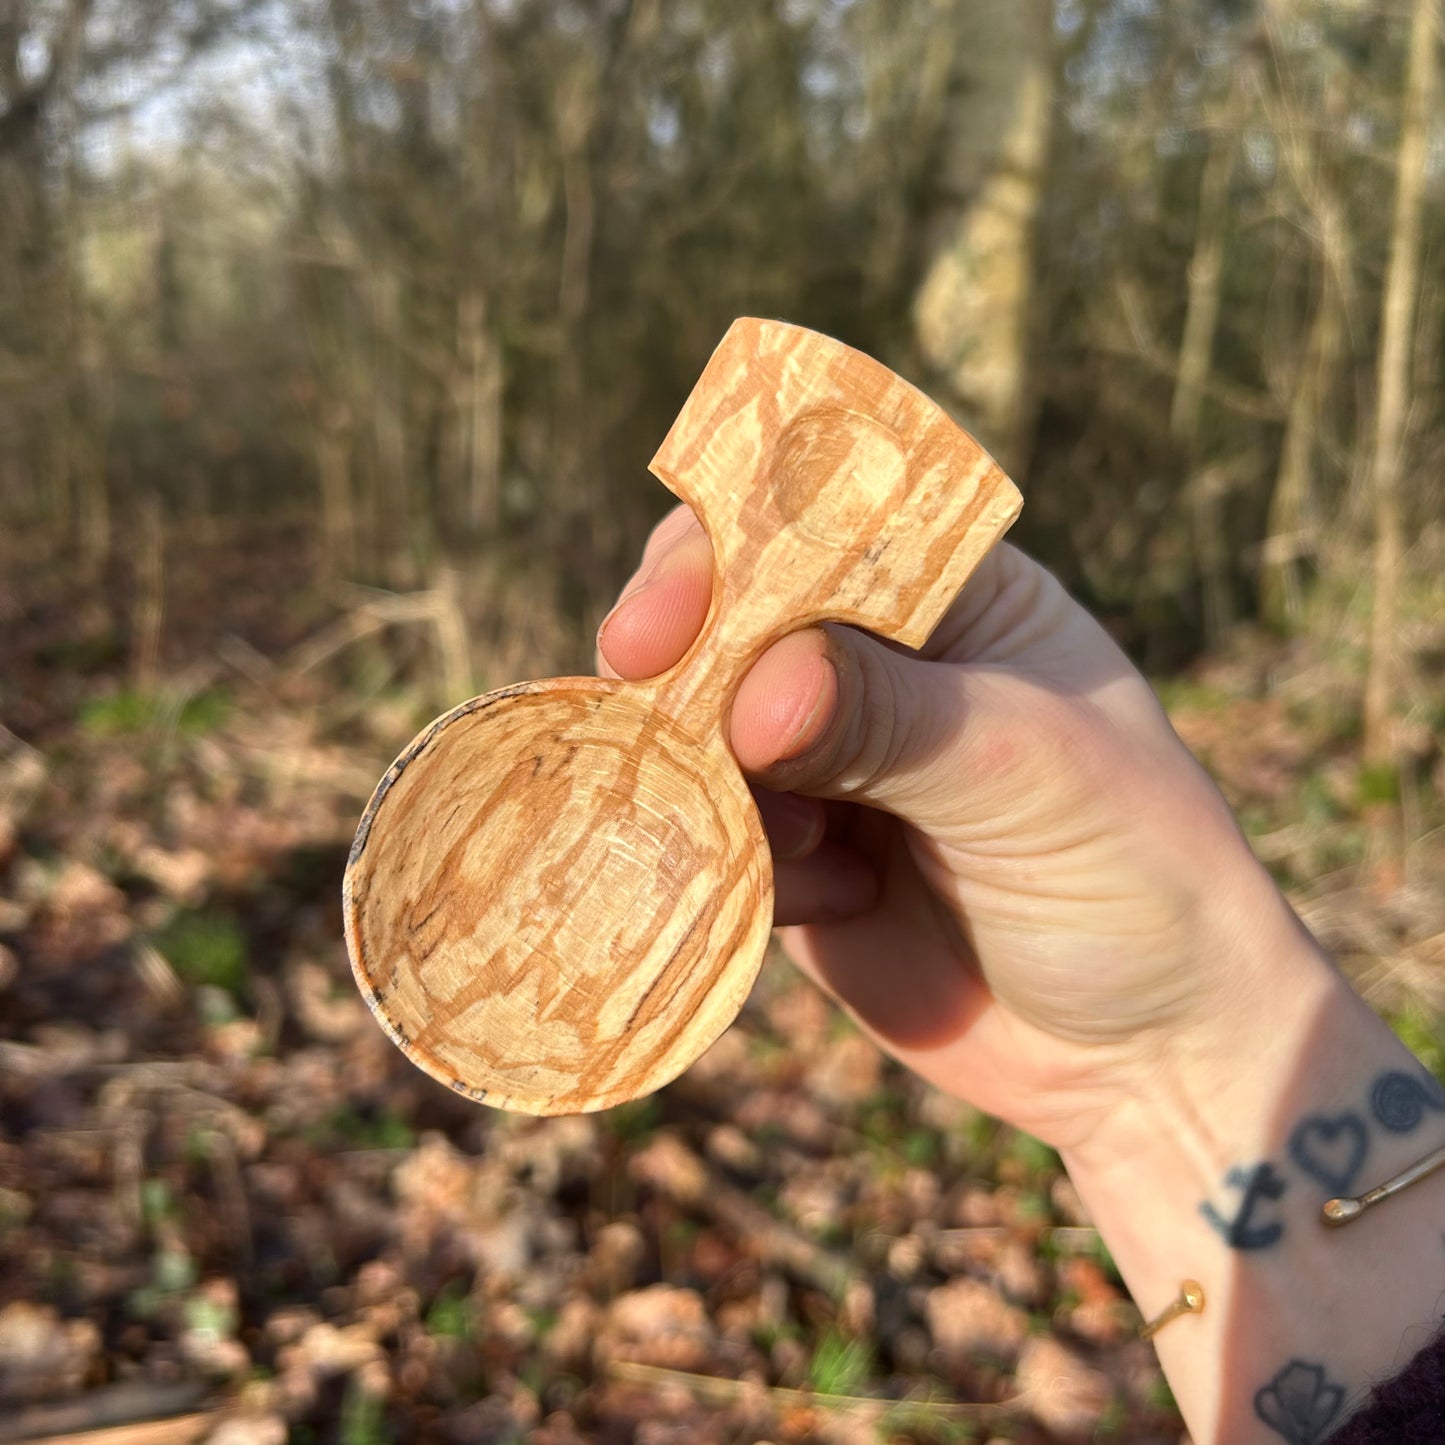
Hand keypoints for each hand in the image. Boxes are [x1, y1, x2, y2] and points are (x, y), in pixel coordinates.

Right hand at [597, 506, 1321, 1149]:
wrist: (1144, 1052)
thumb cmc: (1132, 873)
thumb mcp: (1027, 774)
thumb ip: (888, 720)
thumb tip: (752, 692)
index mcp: (953, 598)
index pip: (817, 532)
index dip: (728, 556)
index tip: (664, 622)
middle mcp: (881, 666)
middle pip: (734, 622)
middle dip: (685, 663)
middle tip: (640, 696)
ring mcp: (832, 762)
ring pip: (705, 734)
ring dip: (713, 780)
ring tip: (802, 844)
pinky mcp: (800, 858)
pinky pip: (718, 836)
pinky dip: (741, 863)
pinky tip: (834, 902)